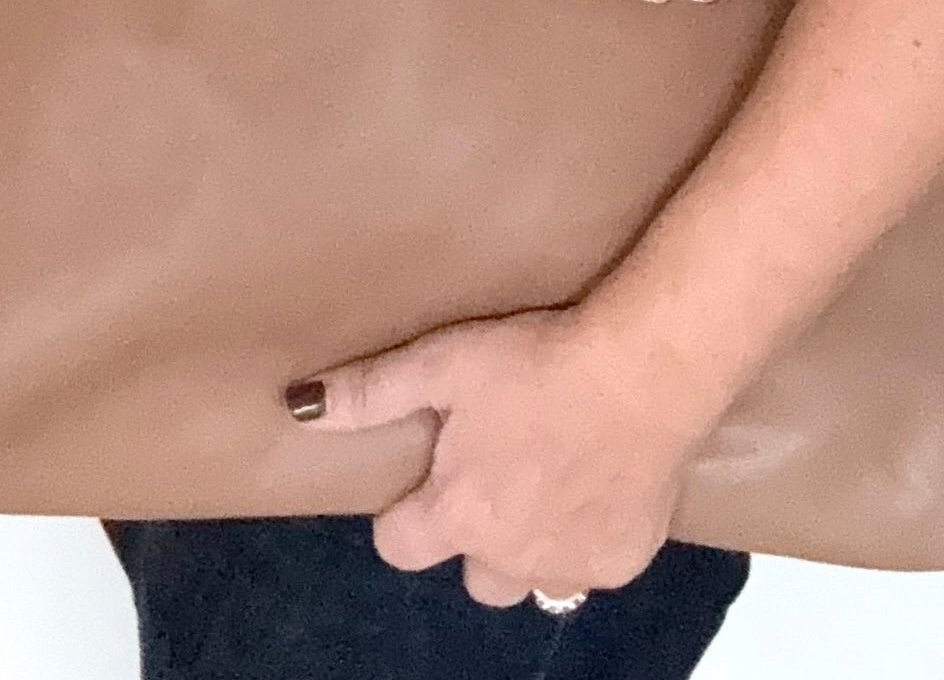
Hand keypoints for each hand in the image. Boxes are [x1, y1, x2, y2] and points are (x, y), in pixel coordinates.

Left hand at [282, 305, 723, 607]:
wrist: (644, 371)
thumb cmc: (538, 363)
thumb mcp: (442, 364)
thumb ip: (371, 392)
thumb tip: (299, 407)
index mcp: (459, 514)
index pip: (398, 547)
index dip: (403, 513)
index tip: (425, 475)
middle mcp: (510, 557)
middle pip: (473, 575)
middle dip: (475, 534)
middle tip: (496, 471)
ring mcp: (571, 564)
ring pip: (534, 580)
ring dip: (530, 544)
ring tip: (545, 479)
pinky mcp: (625, 559)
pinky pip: (591, 565)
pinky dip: (587, 534)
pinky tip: (596, 480)